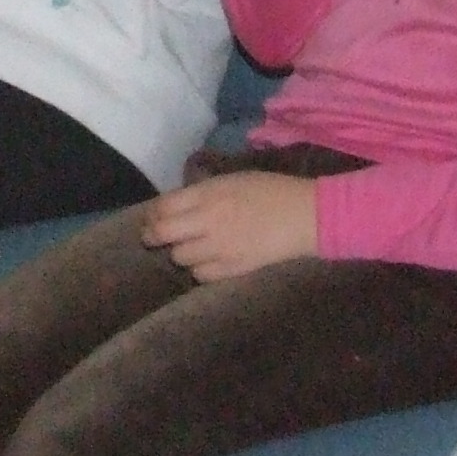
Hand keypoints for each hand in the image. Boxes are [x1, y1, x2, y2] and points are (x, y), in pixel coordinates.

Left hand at [137, 171, 320, 282]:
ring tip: (189, 249)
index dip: (151, 214)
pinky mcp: (234, 268)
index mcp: (208, 194)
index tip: (151, 218)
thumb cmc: (271, 190)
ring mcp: (220, 247)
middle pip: (162, 234)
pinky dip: (199, 270)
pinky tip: (207, 262)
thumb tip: (175, 205)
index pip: (162, 206)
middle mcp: (208, 220)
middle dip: (152, 236)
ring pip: (179, 257)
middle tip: (154, 238)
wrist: (305, 215)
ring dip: (180, 253)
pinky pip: (201, 275)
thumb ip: (202, 193)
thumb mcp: (232, 180)